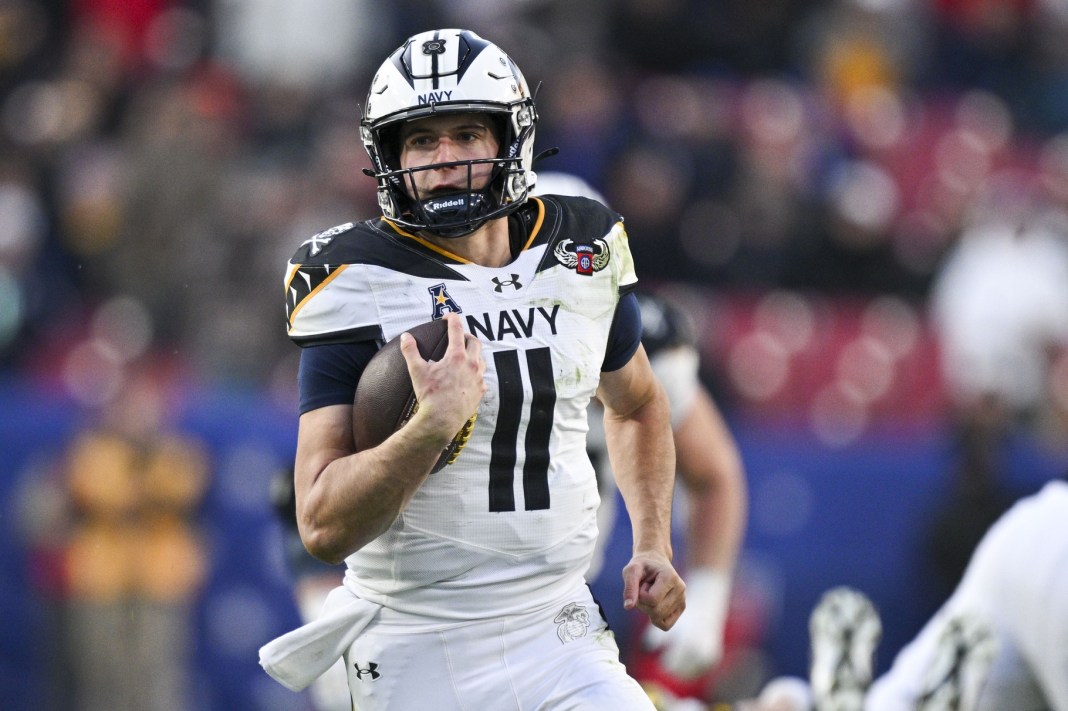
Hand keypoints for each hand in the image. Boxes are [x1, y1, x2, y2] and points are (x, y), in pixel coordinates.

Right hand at [400, 313, 485, 443]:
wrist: (441, 420)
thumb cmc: (430, 396)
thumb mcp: (417, 371)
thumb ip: (411, 351)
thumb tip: (406, 337)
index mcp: (457, 356)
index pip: (457, 329)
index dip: (452, 319)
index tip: (448, 316)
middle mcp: (471, 364)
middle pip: (474, 342)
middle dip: (466, 335)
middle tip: (458, 336)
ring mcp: (478, 378)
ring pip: (481, 359)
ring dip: (473, 354)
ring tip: (464, 356)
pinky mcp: (480, 391)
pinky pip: (481, 377)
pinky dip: (475, 373)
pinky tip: (468, 377)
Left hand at [622, 551, 685, 631]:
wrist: (654, 561)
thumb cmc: (641, 566)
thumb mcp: (631, 571)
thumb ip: (629, 587)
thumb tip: (628, 607)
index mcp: (670, 577)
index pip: (652, 600)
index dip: (640, 595)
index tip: (642, 583)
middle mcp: (680, 589)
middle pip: (656, 612)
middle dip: (643, 604)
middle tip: (644, 589)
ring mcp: (682, 599)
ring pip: (659, 619)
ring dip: (648, 609)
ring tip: (650, 593)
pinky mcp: (681, 608)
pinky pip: (665, 625)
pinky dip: (655, 619)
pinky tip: (654, 605)